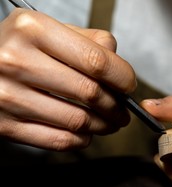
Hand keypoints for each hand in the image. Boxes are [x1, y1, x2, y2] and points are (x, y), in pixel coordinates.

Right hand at [0, 9, 135, 149]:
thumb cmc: (18, 47)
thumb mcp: (47, 29)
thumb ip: (88, 41)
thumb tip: (120, 69)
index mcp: (32, 29)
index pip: (97, 61)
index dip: (123, 78)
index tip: (129, 86)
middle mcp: (16, 61)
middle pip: (90, 92)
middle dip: (117, 107)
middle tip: (122, 110)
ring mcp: (7, 96)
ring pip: (78, 121)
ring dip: (103, 126)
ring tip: (109, 122)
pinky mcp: (4, 125)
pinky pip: (59, 140)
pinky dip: (81, 140)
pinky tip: (86, 132)